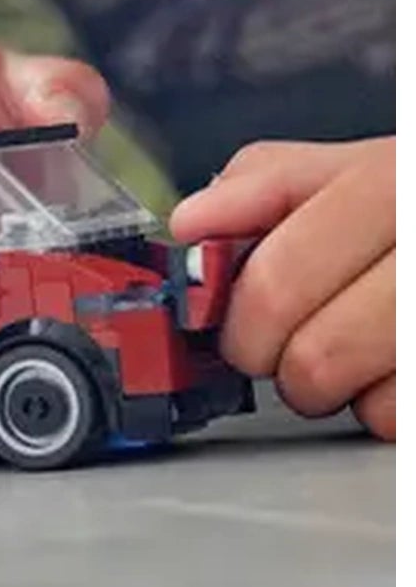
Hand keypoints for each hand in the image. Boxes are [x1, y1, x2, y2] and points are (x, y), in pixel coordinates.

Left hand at [172, 138, 393, 440]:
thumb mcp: (348, 168)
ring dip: (321, 385)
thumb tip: (192, 223)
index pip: (278, 275)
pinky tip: (385, 371)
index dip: (236, 312)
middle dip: (269, 357)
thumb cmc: (409, 206)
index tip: (219, 318)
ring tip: (335, 351)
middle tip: (271, 343)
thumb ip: (263, 184)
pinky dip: (377, 408)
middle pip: (312, 348)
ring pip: (353, 391)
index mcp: (392, 186)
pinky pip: (392, 418)